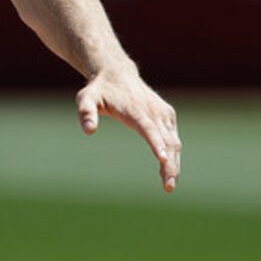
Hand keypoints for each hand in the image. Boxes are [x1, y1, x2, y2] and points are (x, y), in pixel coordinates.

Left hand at [76, 69, 181, 192]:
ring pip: (173, 142)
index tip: (163, 160)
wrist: (117, 73)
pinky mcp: (167, 116)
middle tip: (168, 186)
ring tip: (169, 186)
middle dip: (170, 164)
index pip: (148, 129)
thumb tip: (89, 131)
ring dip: (174, 164)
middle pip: (167, 140)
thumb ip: (86, 113)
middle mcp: (153, 111)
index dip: (157, 144)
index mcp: (135, 109)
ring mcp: (163, 114)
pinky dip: (173, 156)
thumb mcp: (86, 98)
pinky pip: (173, 139)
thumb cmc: (99, 89)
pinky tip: (168, 171)